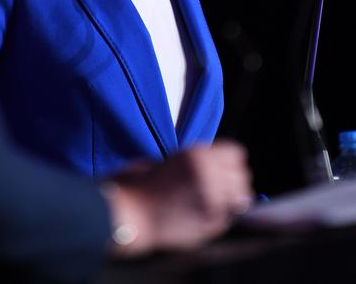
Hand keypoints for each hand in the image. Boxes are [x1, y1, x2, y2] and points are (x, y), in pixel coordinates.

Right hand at [101, 140, 252, 256]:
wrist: (132, 212)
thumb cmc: (146, 186)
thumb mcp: (174, 161)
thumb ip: (201, 164)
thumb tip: (224, 173)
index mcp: (198, 155)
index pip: (236, 154)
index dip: (229, 163)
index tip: (222, 171)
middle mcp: (210, 173)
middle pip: (242, 175)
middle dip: (232, 183)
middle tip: (216, 190)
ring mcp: (213, 198)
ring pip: (241, 197)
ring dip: (230, 201)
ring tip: (211, 204)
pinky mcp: (212, 221)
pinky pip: (228, 218)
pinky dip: (218, 219)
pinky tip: (200, 217)